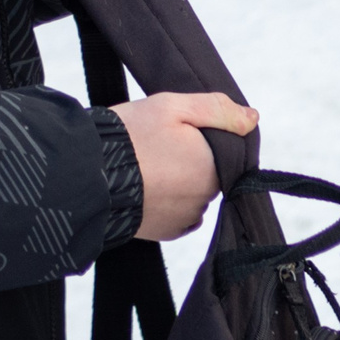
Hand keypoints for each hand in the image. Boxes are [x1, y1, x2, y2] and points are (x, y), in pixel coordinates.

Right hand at [113, 90, 258, 241]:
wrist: (87, 175)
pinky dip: (169, 203)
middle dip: (190, 160)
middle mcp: (203, 198)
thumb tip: (252, 119)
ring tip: (148, 167)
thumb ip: (218, 110)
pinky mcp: (165, 233)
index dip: (203, 140)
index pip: (224, 152)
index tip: (178, 133)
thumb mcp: (174, 106)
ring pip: (193, 195)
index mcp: (212, 167)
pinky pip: (179, 216)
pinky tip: (149, 187)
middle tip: (158, 146)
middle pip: (207, 174)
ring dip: (179, 183)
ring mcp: (184, 219)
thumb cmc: (130, 136)